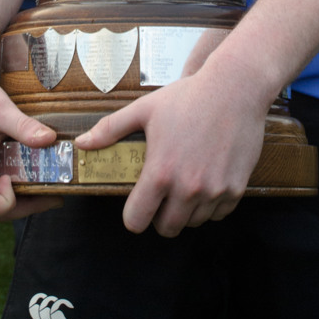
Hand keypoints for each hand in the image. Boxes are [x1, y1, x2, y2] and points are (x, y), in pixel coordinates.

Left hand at [76, 57, 265, 237]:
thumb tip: (82, 143)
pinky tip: (206, 181)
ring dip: (187, 211)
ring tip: (185, 184)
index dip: (134, 215)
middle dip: (160, 216)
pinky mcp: (235, 189)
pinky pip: (218, 214)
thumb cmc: (188, 97)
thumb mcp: (144, 109)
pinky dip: (210, 205)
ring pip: (194, 222)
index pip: (137, 220)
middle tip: (162, 196)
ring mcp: (214, 191)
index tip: (138, 205)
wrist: (235, 89)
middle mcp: (187, 188)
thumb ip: (111, 130)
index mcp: (160, 172)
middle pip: (167, 229)